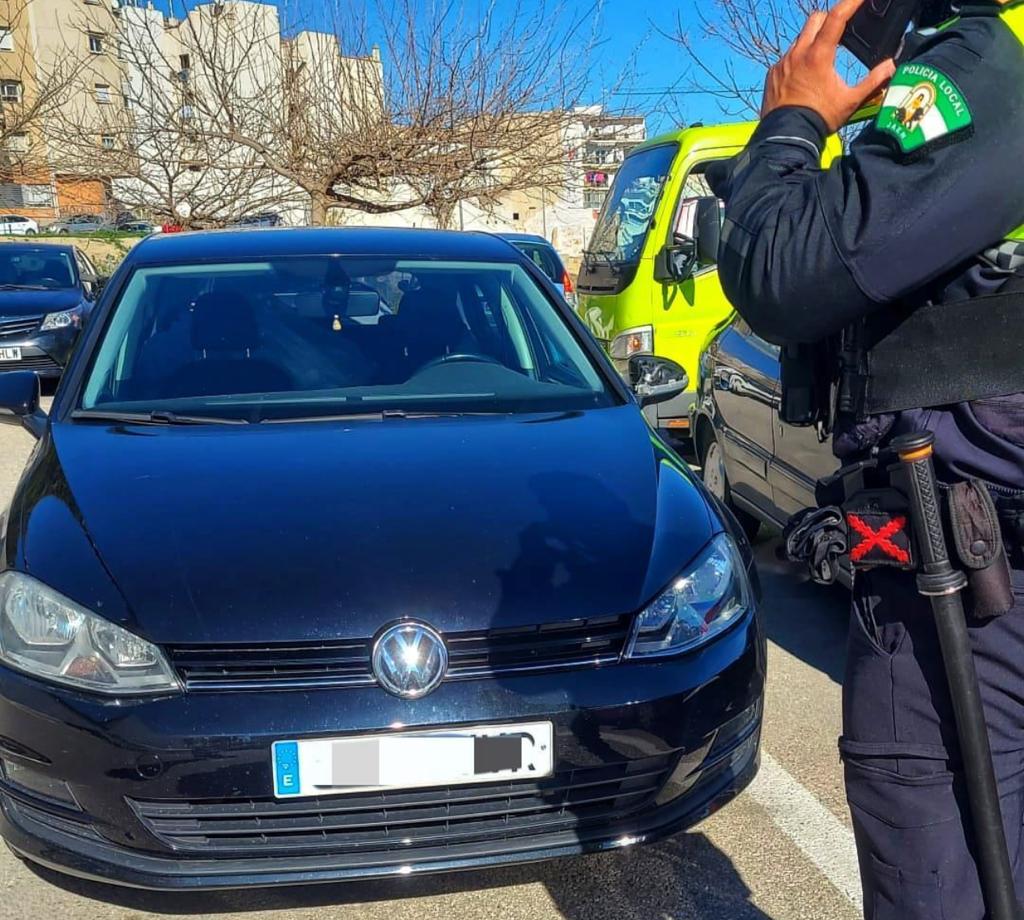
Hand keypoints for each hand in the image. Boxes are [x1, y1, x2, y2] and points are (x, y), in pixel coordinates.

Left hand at [761, 0, 896, 133]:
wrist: (787, 137)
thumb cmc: (818, 119)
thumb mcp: (850, 101)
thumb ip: (873, 81)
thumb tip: (890, 66)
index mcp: (819, 55)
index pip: (837, 17)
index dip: (851, 2)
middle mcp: (798, 54)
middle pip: (815, 20)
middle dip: (829, 19)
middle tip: (840, 28)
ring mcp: (782, 63)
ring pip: (799, 39)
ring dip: (812, 41)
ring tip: (822, 57)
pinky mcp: (772, 74)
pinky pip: (786, 58)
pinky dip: (797, 60)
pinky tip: (803, 75)